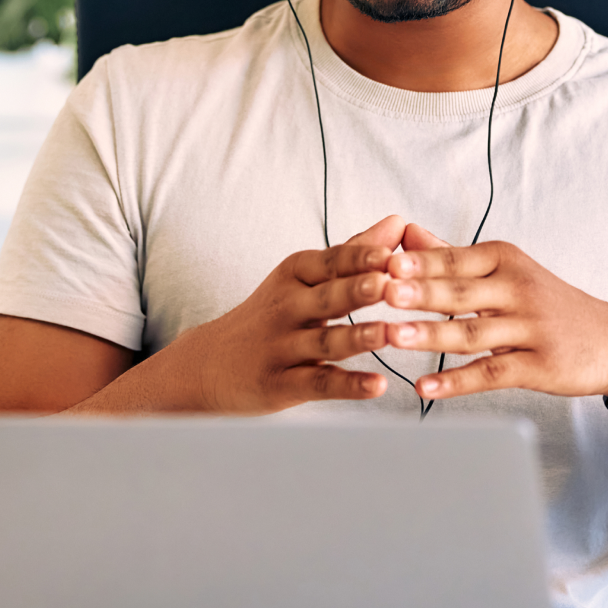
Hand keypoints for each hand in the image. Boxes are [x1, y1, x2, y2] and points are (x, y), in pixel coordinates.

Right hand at [175, 215, 407, 413]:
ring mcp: (281, 348)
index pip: (330, 261)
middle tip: (387, 283)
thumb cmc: (271, 314)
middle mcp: (286, 308)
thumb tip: (398, 222)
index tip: (391, 251)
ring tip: (387, 333)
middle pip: (326, 297)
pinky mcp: (280, 385)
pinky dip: (348, 386)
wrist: (209, 364)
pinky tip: (377, 385)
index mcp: (294, 276)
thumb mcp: (302, 277)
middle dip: (357, 289)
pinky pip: (318, 384)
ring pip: (323, 342)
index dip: (360, 257)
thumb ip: (352, 253)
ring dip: (356, 337)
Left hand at [383, 228, 607, 403]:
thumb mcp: (506, 271)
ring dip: (431, 335)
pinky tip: (425, 387)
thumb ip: (454, 255)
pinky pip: (492, 373)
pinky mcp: (539, 365)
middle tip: (382, 291)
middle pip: (461, 292)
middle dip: (420, 291)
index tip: (381, 261)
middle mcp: (518, 289)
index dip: (418, 262)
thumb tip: (408, 234)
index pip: (455, 259)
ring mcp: (530, 328)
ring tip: (394, 336)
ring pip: (472, 333)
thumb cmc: (547, 303)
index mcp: (505, 260)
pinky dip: (456, 381)